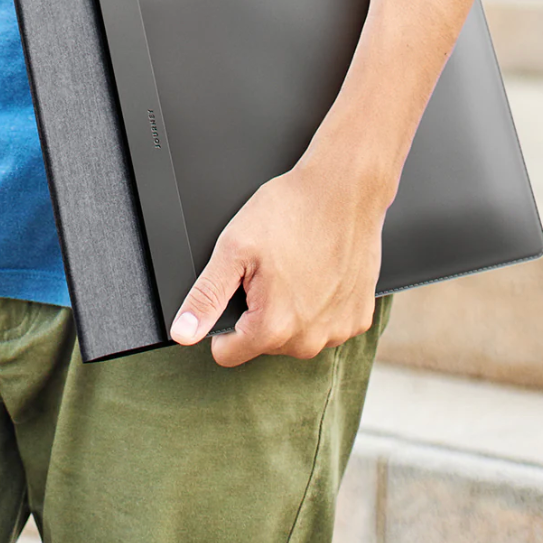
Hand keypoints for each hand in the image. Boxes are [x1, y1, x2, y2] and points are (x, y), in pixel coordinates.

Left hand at [168, 158, 389, 366]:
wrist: (344, 189)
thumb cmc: (291, 212)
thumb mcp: (233, 249)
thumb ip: (205, 297)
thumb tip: (183, 333)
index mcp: (273, 327)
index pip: (227, 353)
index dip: (224, 322)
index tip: (240, 289)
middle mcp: (309, 339)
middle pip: (263, 344)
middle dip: (260, 312)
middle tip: (271, 271)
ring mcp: (339, 331)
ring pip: (295, 336)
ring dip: (292, 310)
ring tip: (298, 269)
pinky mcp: (359, 318)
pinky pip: (326, 325)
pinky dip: (321, 305)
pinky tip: (322, 273)